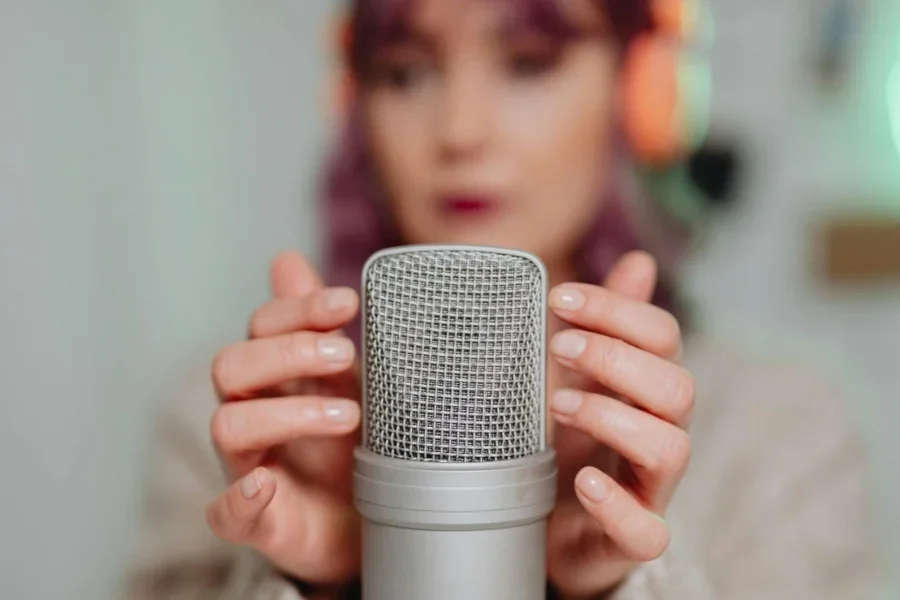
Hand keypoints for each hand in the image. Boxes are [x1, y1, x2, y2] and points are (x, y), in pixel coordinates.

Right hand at [205, 251, 362, 584]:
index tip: (349, 302)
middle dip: (289, 352)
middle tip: (345, 355)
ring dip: (288, 413)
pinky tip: (265, 486)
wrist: (367, 519)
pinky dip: (239, 500)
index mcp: (274, 376)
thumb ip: (316, 326)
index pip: (263, 326)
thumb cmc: (349, 443)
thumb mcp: (344, 379)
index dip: (300, 309)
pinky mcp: (258, 521)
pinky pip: (225, 514)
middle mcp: (252, 415)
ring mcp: (248, 467)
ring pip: (228, 425)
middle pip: (232, 365)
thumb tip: (285, 258)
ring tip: (350, 416)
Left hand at [546, 251, 693, 598]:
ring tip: (558, 406)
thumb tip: (640, 262)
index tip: (559, 298)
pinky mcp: (631, 537)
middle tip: (558, 346)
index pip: (661, 337)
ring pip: (670, 448)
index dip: (617, 311)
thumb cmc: (573, 444)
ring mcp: (649, 488)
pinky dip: (616, 503)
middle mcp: (659, 432)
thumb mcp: (583, 377)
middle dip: (615, 358)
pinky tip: (582, 481)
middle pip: (676, 386)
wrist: (551, 526)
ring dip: (611, 418)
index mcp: (647, 389)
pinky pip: (647, 530)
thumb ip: (608, 325)